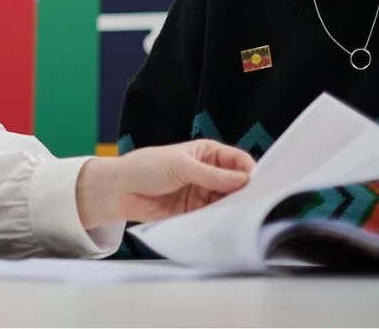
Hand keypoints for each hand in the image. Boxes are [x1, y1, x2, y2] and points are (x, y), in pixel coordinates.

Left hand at [76, 139, 254, 227]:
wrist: (119, 190)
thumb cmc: (146, 167)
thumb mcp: (181, 166)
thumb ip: (212, 175)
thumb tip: (244, 180)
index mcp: (207, 153)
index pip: (238, 161)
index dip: (250, 171)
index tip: (258, 185)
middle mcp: (209, 173)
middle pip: (237, 184)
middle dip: (245, 194)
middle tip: (254, 205)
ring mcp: (203, 193)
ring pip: (228, 202)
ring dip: (234, 209)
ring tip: (241, 217)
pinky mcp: (195, 212)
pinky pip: (214, 217)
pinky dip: (221, 221)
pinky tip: (226, 225)